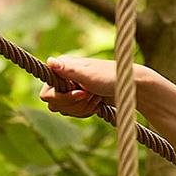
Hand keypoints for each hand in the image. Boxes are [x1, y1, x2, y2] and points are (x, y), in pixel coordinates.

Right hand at [39, 54, 162, 123]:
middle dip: (75, 104)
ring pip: (64, 110)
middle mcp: (63, 77)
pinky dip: (86, 111)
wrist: (130, 87)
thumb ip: (68, 70)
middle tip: (92, 95)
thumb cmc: (112, 78)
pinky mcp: (78, 98)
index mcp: (62, 68)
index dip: (63, 98)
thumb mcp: (89, 75)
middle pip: (54, 105)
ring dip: (82, 108)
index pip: (46, 94)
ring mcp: (70, 88)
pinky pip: (73, 113)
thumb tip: (50, 61)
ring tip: (97, 97)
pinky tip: (97, 103)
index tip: (82, 93)